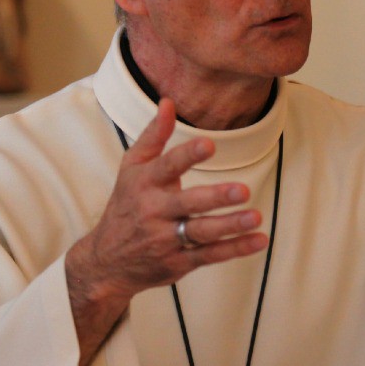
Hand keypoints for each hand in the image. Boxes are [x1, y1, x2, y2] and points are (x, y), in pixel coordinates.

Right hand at [65, 98, 265, 308]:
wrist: (106, 262)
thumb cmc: (126, 205)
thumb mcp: (131, 168)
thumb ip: (153, 135)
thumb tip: (168, 101)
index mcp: (144, 184)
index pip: (166, 166)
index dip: (187, 155)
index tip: (209, 145)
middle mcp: (154, 212)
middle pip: (187, 203)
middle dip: (215, 197)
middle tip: (243, 190)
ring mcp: (166, 240)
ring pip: (201, 232)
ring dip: (230, 226)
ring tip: (256, 216)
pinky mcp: (178, 263)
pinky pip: (209, 256)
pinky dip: (235, 249)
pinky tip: (258, 240)